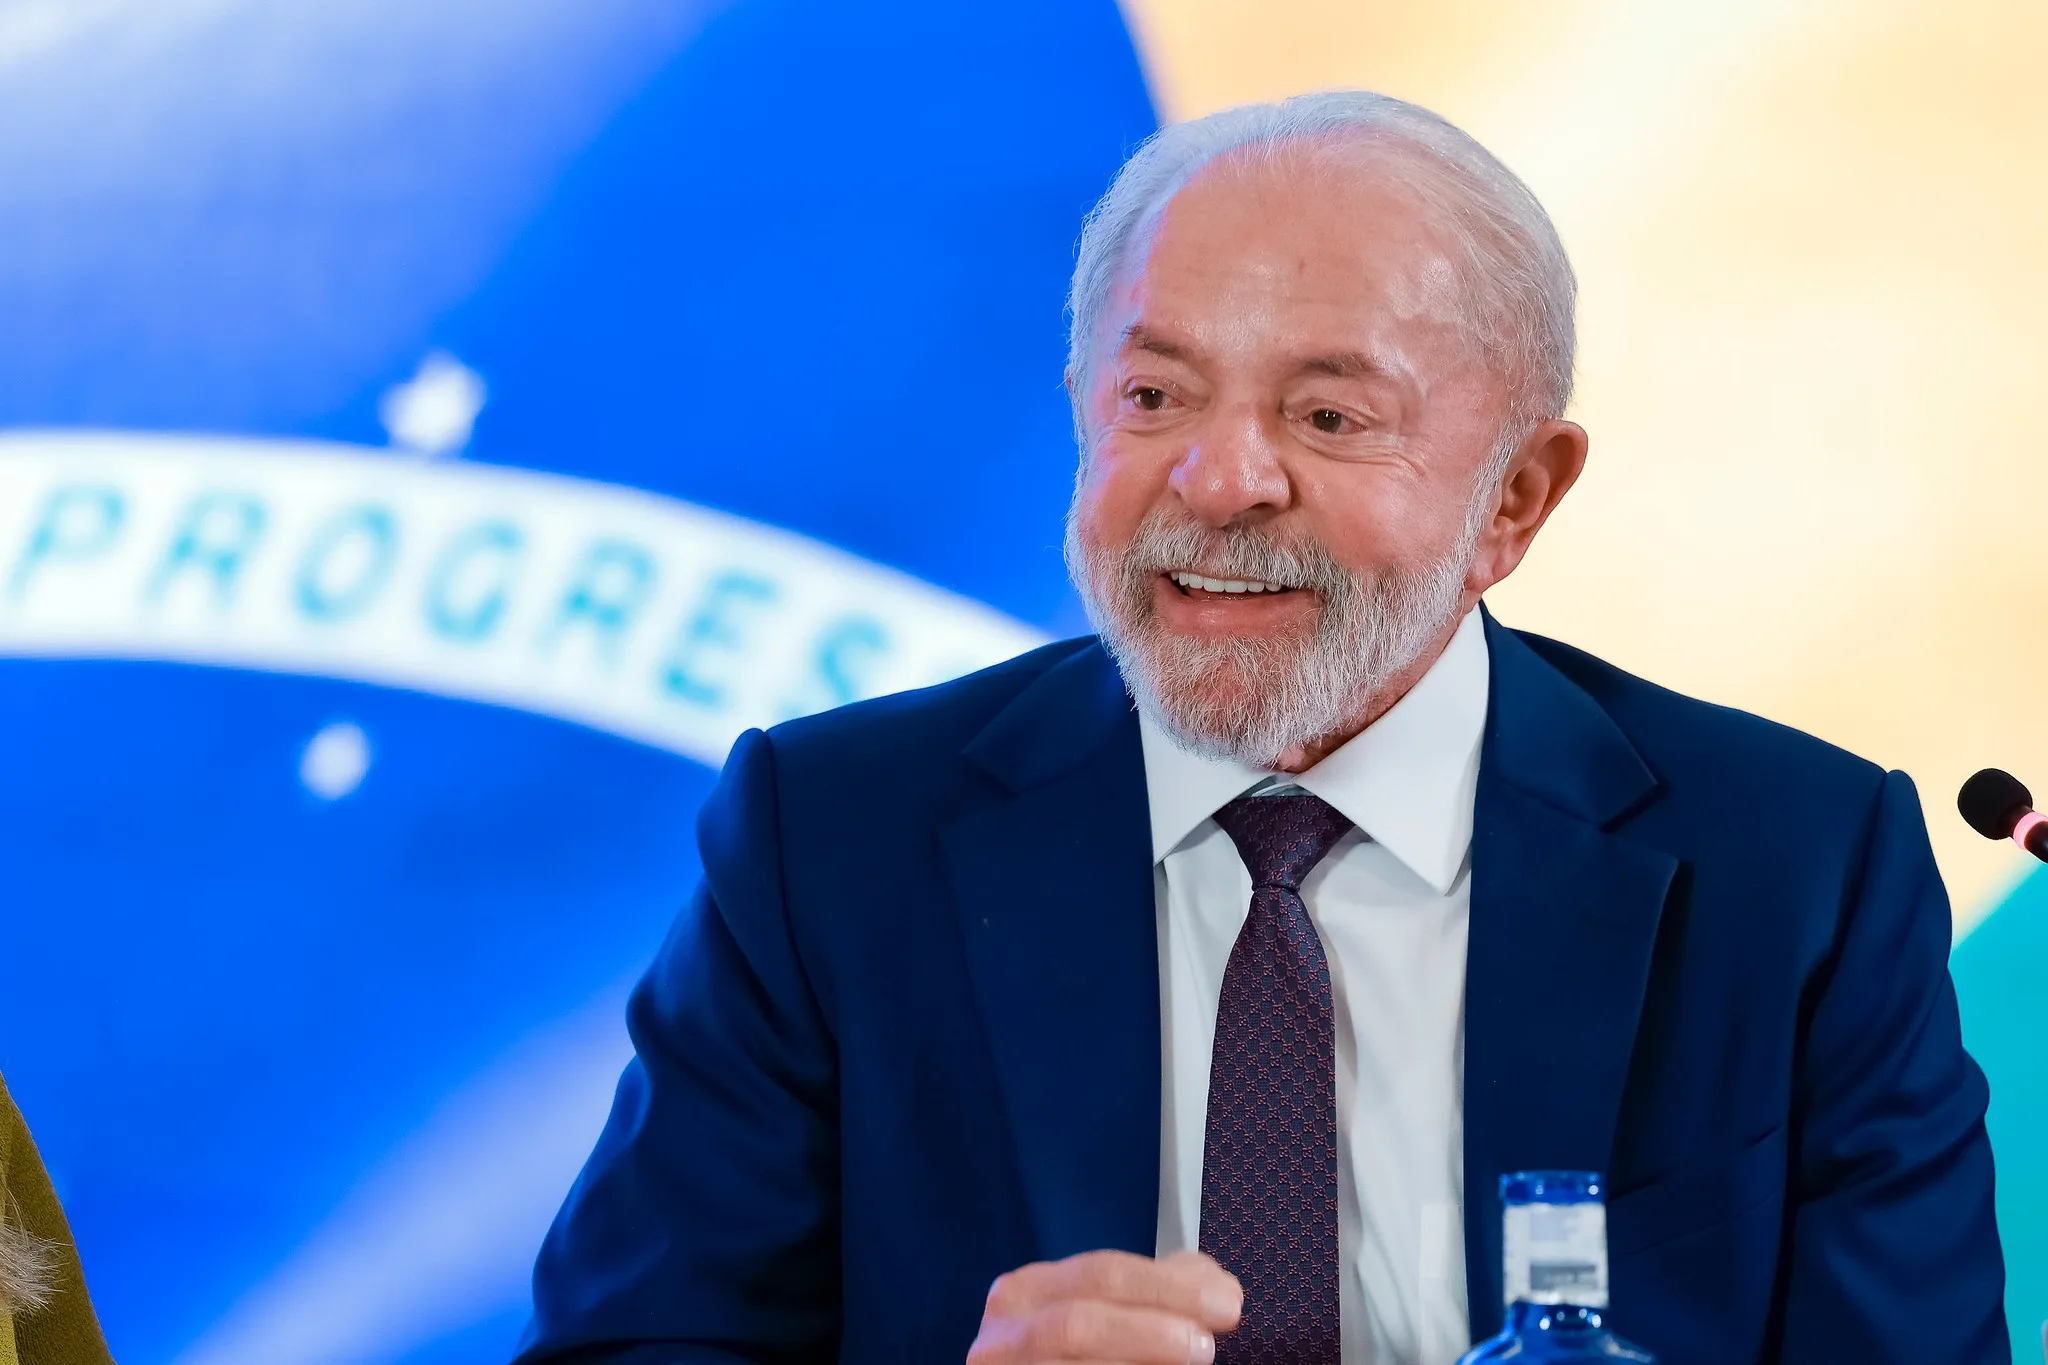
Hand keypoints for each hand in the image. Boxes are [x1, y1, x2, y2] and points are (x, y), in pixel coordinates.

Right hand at [967, 1248, 1242, 1363]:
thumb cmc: (1078, 1353)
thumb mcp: (1109, 1313)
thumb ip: (1159, 1291)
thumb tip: (1219, 1288)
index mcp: (1026, 1293)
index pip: (1100, 1274)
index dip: (1166, 1286)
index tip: (1227, 1302)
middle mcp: (1001, 1335)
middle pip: (1079, 1322)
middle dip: (1150, 1328)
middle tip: (1207, 1342)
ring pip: (1069, 1364)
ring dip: (1138, 1356)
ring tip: (1195, 1357)